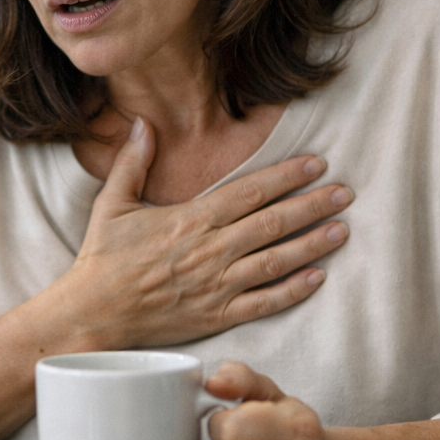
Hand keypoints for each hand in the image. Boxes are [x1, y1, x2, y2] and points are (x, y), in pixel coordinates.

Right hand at [61, 117, 353, 349]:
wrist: (93, 313)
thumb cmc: (101, 259)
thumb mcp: (111, 203)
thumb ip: (132, 163)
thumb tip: (142, 123)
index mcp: (190, 220)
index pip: (249, 192)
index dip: (286, 176)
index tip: (316, 164)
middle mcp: (210, 250)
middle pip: (273, 223)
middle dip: (313, 205)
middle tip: (345, 193)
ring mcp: (217, 285)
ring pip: (277, 261)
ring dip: (313, 244)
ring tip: (342, 229)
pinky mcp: (217, 316)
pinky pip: (265, 302)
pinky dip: (294, 290)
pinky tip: (317, 277)